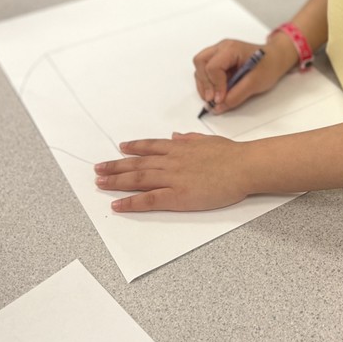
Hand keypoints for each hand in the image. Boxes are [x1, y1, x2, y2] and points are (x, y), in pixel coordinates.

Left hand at [94, 133, 245, 211]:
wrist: (243, 166)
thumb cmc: (232, 155)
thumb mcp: (208, 141)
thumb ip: (190, 139)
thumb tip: (176, 136)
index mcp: (180, 148)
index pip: (150, 147)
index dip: (134, 147)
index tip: (121, 147)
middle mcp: (171, 161)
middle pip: (137, 164)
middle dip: (116, 166)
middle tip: (98, 168)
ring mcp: (172, 179)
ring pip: (137, 180)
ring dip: (116, 181)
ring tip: (100, 182)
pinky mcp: (177, 196)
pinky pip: (148, 200)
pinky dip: (131, 202)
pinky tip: (117, 204)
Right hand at [193, 36, 294, 112]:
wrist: (275, 58)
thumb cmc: (269, 64)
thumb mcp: (256, 82)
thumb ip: (236, 96)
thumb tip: (219, 107)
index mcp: (231, 48)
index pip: (213, 66)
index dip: (215, 85)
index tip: (221, 99)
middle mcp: (222, 48)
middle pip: (200, 62)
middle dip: (204, 83)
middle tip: (212, 99)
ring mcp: (219, 53)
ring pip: (200, 67)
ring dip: (204, 84)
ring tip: (214, 98)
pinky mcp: (219, 61)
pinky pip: (205, 71)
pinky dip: (207, 84)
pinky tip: (216, 93)